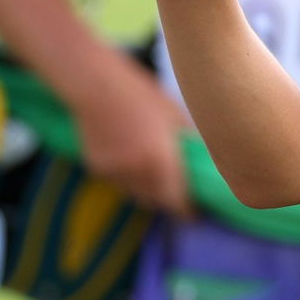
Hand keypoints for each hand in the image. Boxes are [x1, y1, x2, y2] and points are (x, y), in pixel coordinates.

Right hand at [74, 93, 193, 217]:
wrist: (96, 86)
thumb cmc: (141, 94)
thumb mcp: (174, 114)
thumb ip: (187, 141)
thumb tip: (202, 159)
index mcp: (161, 160)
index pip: (177, 202)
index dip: (188, 211)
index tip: (196, 213)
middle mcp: (138, 172)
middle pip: (157, 202)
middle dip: (168, 200)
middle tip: (178, 191)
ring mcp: (115, 172)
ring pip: (135, 193)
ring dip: (146, 188)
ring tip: (150, 162)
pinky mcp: (97, 168)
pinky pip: (118, 180)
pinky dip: (126, 174)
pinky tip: (126, 148)